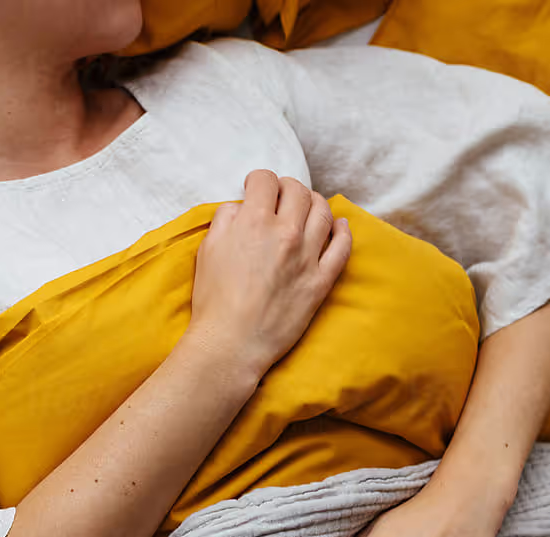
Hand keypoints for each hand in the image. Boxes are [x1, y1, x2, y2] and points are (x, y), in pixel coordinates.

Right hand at [185, 169, 351, 378]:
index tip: (255, 187)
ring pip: (323, 212)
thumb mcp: (207, 250)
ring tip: (307, 205)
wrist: (231, 343)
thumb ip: (225, 220)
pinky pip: (342, 248)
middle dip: (287, 187)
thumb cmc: (213, 300)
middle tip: (279, 195)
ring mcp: (307, 257)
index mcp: (254, 222)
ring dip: (314, 202)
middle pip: (298, 191)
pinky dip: (343, 231)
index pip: (266, 181)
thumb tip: (240, 207)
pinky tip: (339, 225)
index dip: (258, 180)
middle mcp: (285, 233)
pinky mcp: (320, 282)